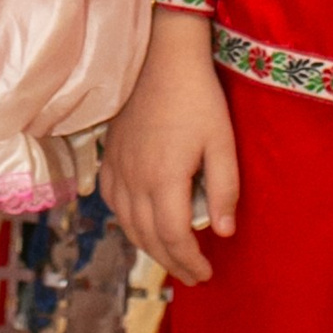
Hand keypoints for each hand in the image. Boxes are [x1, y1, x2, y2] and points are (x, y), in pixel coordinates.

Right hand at [102, 14, 240, 284]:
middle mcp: (134, 179)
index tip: (207, 273)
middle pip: (148, 237)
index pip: (173, 237)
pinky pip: (112, 201)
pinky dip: (127, 221)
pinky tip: (140, 222)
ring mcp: (117, 167)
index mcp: (164, 179)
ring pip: (127, 224)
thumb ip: (223, 189)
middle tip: (193, 274)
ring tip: (171, 256)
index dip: (190, 262)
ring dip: (149, 246)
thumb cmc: (199, 98)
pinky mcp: (109, 155)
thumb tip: (223, 232)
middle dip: (172, 262)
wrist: (162, 57)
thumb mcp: (222, 142)